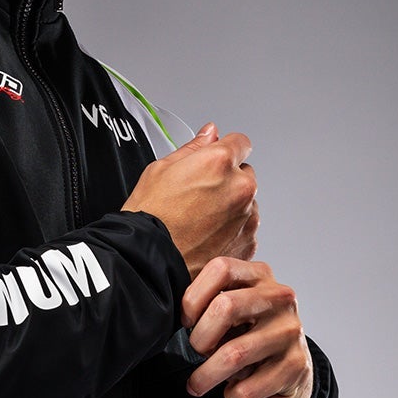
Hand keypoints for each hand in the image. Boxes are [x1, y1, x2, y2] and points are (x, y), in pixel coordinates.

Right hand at [121, 123, 258, 277]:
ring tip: (199, 221)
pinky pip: (245, 228)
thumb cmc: (149, 219)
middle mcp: (239, 188)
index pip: (240, 142)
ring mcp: (247, 217)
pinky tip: (206, 236)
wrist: (149, 263)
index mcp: (219, 162)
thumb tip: (209, 134)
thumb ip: (193, 148)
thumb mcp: (159, 170)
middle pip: (244, 174)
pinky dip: (231, 231)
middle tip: (198, 196)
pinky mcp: (247, 243)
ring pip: (246, 203)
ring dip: (230, 207)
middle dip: (227, 180)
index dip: (225, 150)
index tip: (216, 160)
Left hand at [181, 257, 313, 397]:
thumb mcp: (231, 310)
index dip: (193, 297)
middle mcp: (280, 298)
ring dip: (206, 376)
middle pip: (226, 307)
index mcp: (260, 275)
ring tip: (197, 385)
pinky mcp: (297, 365)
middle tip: (194, 353)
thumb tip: (168, 321)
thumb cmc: (248, 335)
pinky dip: (232, 396)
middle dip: (200, 338)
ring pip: (235, 353)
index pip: (220, 269)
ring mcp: (291, 330)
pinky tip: (233, 392)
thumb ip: (207, 304)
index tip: (186, 322)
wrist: (292, 369)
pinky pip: (249, 387)